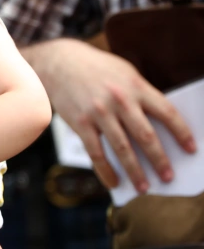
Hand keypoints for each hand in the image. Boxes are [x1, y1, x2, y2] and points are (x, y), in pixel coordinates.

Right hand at [26, 39, 195, 189]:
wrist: (58, 61)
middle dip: (160, 159)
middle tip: (169, 177)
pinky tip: (114, 182)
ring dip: (135, 170)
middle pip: (145, 135)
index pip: (166, 112)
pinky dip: (106, 170)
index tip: (191, 149)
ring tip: (144, 187)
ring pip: (122, 148)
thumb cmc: (96, 69)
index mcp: (135, 86)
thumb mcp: (124, 73)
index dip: (181, 132)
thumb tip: (160, 127)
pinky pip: (96, 152)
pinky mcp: (80, 122)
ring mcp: (98, 112)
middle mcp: (118, 100)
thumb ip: (141, 96)